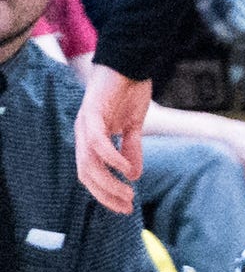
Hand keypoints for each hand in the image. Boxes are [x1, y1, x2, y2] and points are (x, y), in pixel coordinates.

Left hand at [72, 65, 151, 214]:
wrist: (130, 63)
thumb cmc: (130, 91)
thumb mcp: (134, 126)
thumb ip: (131, 149)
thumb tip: (133, 175)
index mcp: (91, 138)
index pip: (92, 174)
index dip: (106, 193)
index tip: (126, 207)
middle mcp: (83, 134)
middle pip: (87, 174)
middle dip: (106, 194)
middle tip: (127, 206)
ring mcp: (86, 124)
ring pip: (89, 163)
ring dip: (108, 182)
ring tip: (128, 193)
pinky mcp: (93, 113)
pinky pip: (98, 143)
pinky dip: (111, 159)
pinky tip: (125, 170)